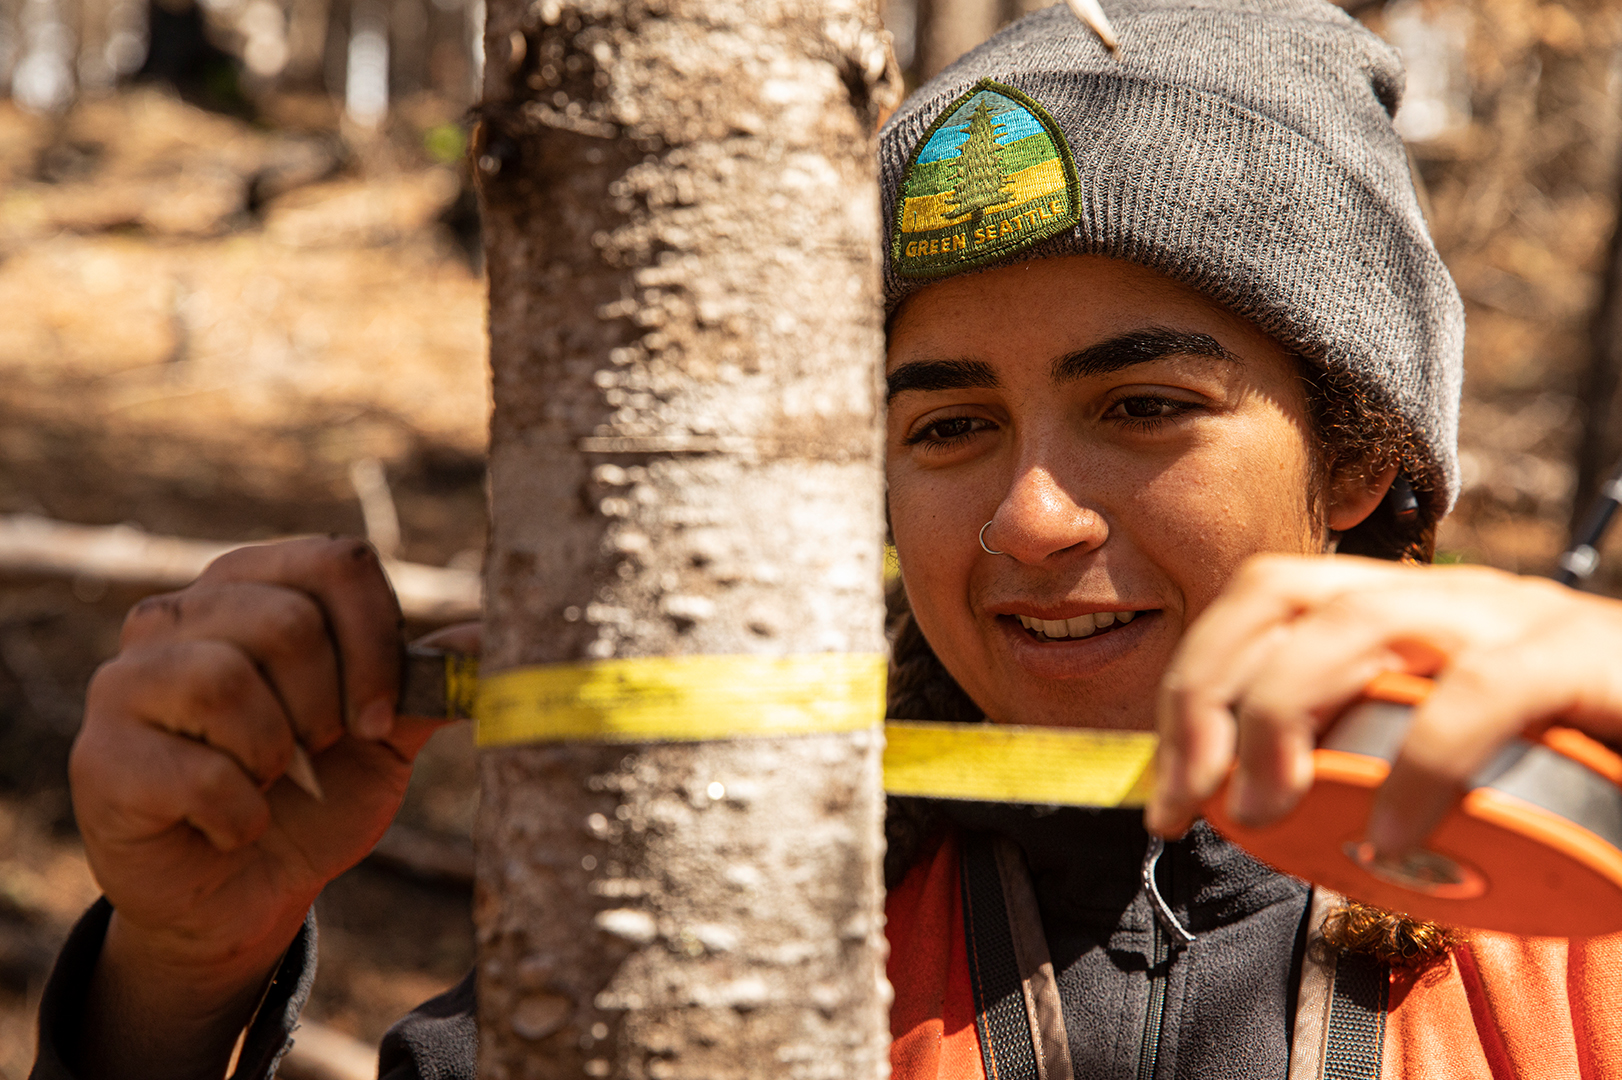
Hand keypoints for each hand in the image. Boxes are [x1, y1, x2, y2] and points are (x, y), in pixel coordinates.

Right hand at [69, 536, 469, 1079]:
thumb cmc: (316, 796)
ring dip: (277, 757)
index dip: (377, 641)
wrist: (246, 892)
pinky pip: (199, 771)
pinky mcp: (100, 755)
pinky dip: (241, 816)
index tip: (381, 717)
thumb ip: (432, 680)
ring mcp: (126, 681)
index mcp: (253, 586)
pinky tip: (233, 825)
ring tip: (268, 782)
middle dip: (327, 707)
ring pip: (227, 682)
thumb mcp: (387, 736)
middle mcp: (178, 615)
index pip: (334, 561)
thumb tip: (495, 636)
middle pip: (286, 620)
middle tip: (315, 753)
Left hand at [1146, 554, 1621, 859]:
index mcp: (1405, 612)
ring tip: (1264, 812)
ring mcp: (1515, 618)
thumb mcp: (1448, 754)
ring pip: (1360, 624)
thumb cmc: (1578, 765)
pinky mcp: (1583, 661)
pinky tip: (1387, 838)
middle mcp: (1447, 596)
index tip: (1169, 792)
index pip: (1260, 600)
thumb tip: (1265, 816)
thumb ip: (1366, 762)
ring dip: (1283, 715)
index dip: (1192, 685)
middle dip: (1208, 694)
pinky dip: (1417, 765)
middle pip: (1282, 595)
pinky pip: (1480, 694)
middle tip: (1192, 802)